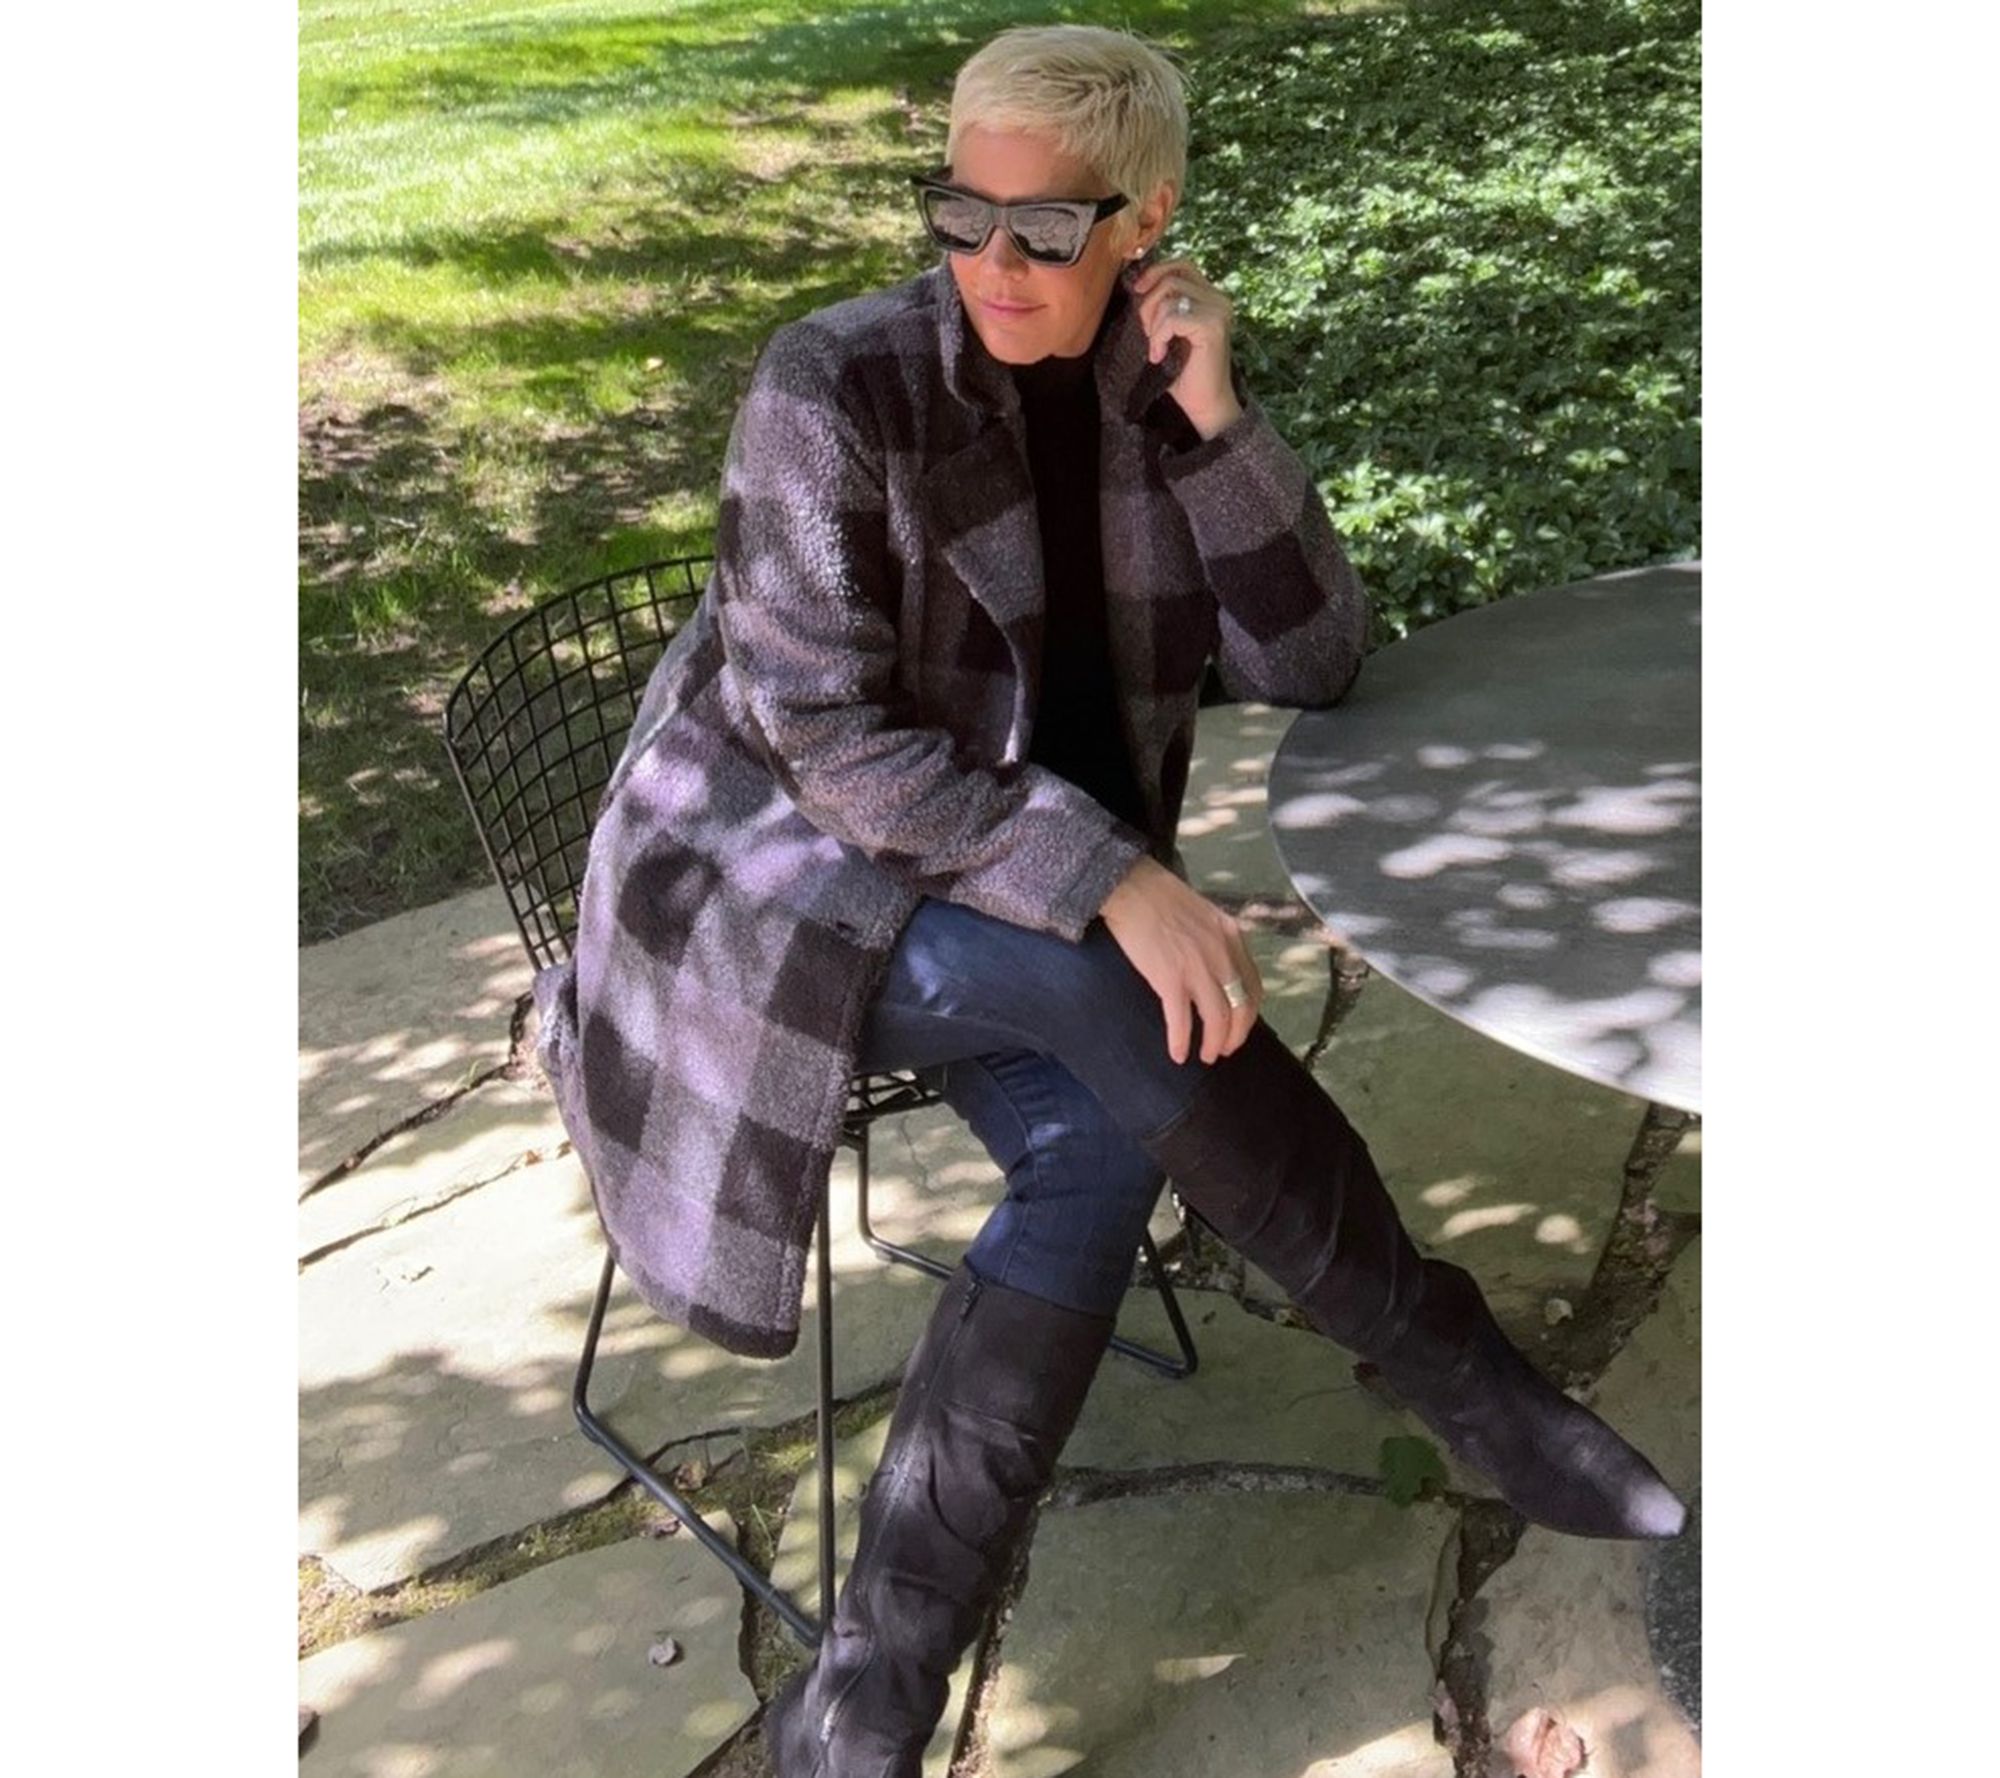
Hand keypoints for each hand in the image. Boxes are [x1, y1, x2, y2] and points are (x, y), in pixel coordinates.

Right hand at [1098, 857, 1264, 1064]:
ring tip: (1206, 1057)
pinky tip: (1177, 1054)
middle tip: (1224, 1051)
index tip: (1238, 1028)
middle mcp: (1222, 954)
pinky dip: (1181, 1041)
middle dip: (1235, 1036)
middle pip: (1241, 1008)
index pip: (1254, 986)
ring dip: (1214, 1044)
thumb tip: (1217, 971)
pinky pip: (1181, 1020)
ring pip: (1217, 1019)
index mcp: (1232, 937)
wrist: (1130, 887)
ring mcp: (1197, 967)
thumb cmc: (1159, 898)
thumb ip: (1217, 941)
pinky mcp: (1170, 978)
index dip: (1249, 1014)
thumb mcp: (1204, 915)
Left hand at [1128, 255, 1241, 440]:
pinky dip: (1159, 336)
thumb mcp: (1170, 332)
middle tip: (1148, 334)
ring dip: (1154, 324)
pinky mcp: (1212, 326)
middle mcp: (1219, 300)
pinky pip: (1172, 317)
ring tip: (1157, 347)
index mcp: (1211, 297)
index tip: (1138, 291)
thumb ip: (1163, 306)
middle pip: (1172, 278)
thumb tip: (1138, 284)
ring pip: (1170, 296)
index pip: (1182, 265)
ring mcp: (1218, 311)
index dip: (1156, 272)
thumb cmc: (1184, 374)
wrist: (1205, 404)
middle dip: (1149, 304)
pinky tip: (1160, 356)